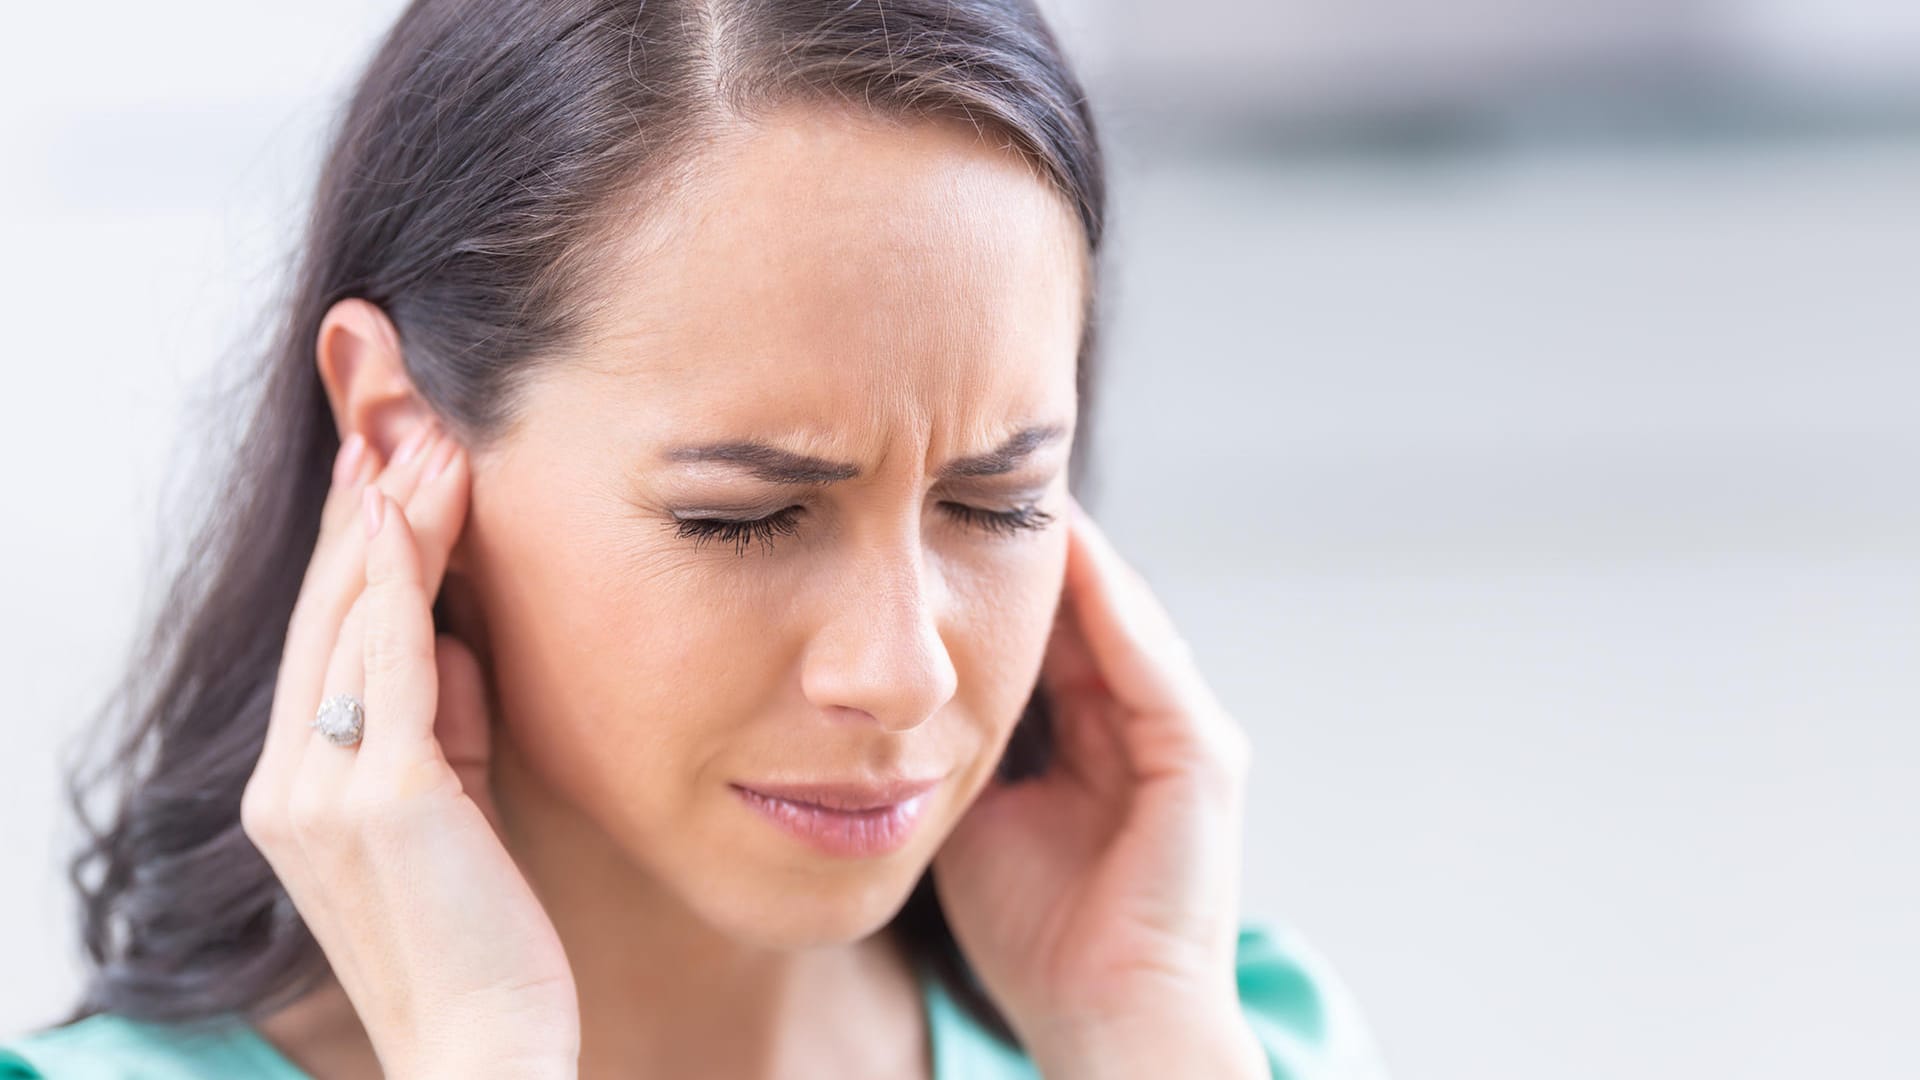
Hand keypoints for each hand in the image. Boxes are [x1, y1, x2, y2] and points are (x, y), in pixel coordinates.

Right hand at [240, 420, 578, 1077]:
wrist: (484, 1049)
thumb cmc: (479, 937)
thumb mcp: (452, 806)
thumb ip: (443, 723)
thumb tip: (462, 637)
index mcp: (297, 789)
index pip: (324, 641)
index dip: (353, 548)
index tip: (383, 466)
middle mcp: (290, 782)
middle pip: (326, 614)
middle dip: (365, 510)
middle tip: (399, 417)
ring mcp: (324, 789)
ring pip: (353, 621)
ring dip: (390, 519)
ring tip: (425, 437)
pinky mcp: (384, 796)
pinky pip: (389, 662)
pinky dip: (398, 577)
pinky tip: (410, 506)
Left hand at [931, 496, 1266, 1078]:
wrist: (1099, 1017)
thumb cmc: (1034, 934)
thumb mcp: (976, 812)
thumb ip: (954, 743)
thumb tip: (891, 686)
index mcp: (1095, 739)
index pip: (1048, 633)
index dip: (996, 575)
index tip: (940, 517)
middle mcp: (1146, 724)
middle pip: (1084, 612)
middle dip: (1030, 548)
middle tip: (973, 472)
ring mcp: (1182, 735)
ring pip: (1120, 618)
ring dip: (1070, 556)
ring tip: (1019, 486)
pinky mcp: (1202, 756)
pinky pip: (1148, 661)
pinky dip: (1107, 604)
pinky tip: (1064, 550)